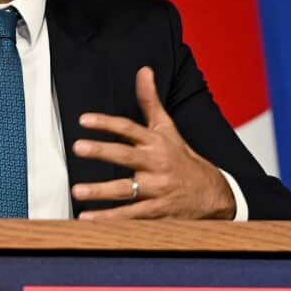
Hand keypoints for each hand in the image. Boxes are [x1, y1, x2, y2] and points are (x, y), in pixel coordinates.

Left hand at [70, 67, 235, 218]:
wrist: (212, 193)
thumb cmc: (182, 158)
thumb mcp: (167, 128)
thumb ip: (150, 101)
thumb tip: (143, 70)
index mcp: (156, 142)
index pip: (129, 128)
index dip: (106, 122)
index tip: (84, 120)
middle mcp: (156, 164)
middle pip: (126, 156)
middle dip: (102, 151)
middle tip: (78, 147)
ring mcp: (157, 189)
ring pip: (127, 190)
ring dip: (101, 191)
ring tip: (77, 191)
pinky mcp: (157, 212)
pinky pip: (131, 216)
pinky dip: (110, 219)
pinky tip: (88, 219)